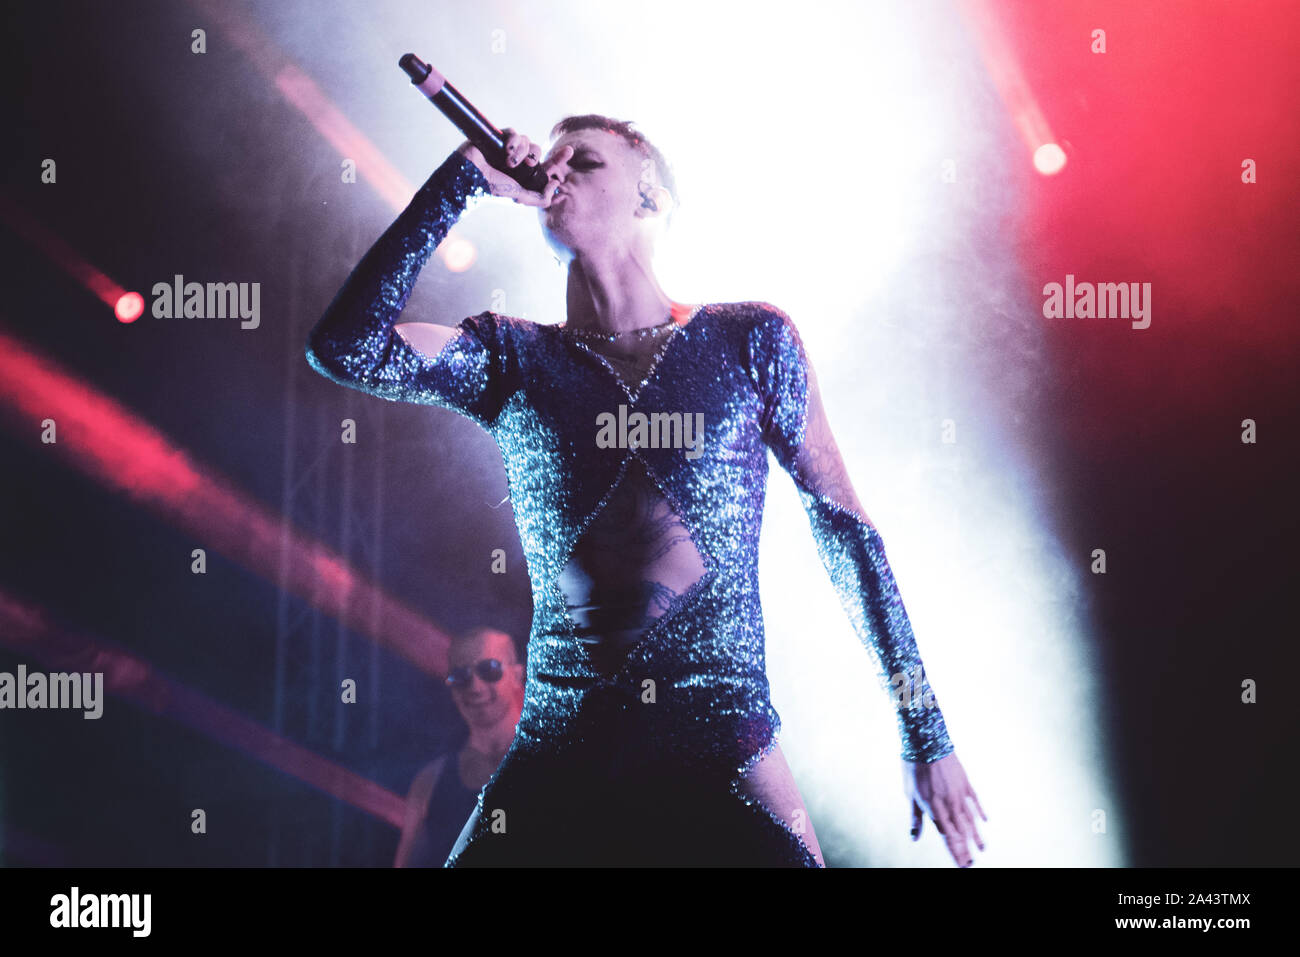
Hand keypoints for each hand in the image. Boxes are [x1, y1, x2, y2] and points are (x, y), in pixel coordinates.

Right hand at [456, 128, 569, 207]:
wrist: (470, 178)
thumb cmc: (492, 190)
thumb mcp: (520, 198)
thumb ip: (540, 198)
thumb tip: (555, 184)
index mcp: (524, 176)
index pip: (546, 165)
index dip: (558, 158)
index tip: (569, 151)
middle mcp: (517, 162)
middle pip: (537, 150)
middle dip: (535, 155)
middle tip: (529, 164)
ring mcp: (507, 150)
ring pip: (526, 141)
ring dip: (521, 150)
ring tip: (509, 161)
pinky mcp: (497, 138)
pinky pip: (513, 132)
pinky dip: (513, 140)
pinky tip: (506, 150)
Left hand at [903, 751, 985, 866]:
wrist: (927, 743)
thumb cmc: (914, 768)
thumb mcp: (910, 794)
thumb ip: (915, 818)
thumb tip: (913, 837)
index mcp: (935, 809)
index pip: (948, 837)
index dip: (955, 852)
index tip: (962, 865)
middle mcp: (950, 805)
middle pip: (961, 832)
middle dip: (966, 850)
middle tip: (971, 863)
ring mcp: (960, 794)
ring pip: (970, 820)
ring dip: (976, 835)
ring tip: (981, 848)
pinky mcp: (965, 783)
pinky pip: (975, 801)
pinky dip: (981, 812)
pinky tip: (985, 821)